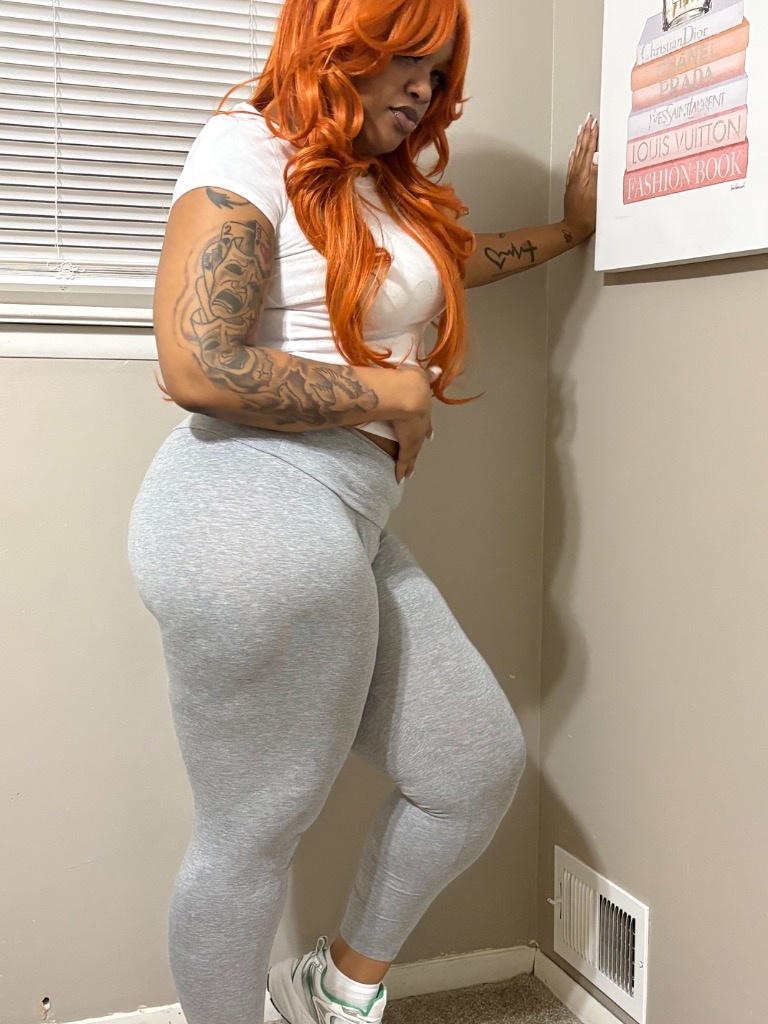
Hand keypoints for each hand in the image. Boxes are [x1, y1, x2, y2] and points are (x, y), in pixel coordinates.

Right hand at [390, 364, 437, 483]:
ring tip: (409, 474)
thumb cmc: (411, 382)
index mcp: (423, 408)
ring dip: (411, 464)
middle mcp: (421, 425)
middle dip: (421, 446)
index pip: (425, 421)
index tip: (430, 436)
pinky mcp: (406, 446)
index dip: (427, 429)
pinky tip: (400, 479)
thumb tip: (438, 370)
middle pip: (420, 439)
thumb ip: (428, 375)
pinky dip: (402, 470)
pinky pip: (404, 461)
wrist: (407, 395)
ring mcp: (415, 437)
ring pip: (413, 453)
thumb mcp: (420, 376)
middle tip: (421, 455)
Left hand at [563, 114, 598, 244]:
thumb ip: (596, 174)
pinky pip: (573, 166)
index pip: (589, 150)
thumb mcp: (596, 194)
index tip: (595, 123)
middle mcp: (576, 175)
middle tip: (588, 119)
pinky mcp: (573, 186)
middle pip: (582, 149)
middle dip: (586, 133)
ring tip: (581, 128)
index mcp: (583, 175)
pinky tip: (574, 152)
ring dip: (580, 141)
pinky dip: (574, 156)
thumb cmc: (586, 215)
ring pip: (577, 155)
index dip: (593, 136)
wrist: (573, 228)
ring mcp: (573, 180)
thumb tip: (597, 157)